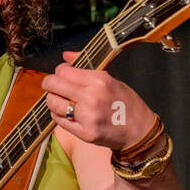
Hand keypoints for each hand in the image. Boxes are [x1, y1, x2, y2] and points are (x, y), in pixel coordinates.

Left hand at [41, 51, 155, 150]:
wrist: (139, 130)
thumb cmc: (126, 103)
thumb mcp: (111, 79)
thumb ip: (85, 67)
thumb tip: (66, 56)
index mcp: (99, 80)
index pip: (63, 71)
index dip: (59, 71)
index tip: (62, 74)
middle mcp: (91, 97)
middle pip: (53, 85)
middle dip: (50, 84)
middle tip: (53, 86)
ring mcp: (87, 117)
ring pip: (52, 103)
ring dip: (53, 100)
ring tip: (61, 100)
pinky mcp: (84, 133)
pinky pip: (59, 120)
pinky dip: (58, 114)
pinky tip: (67, 113)